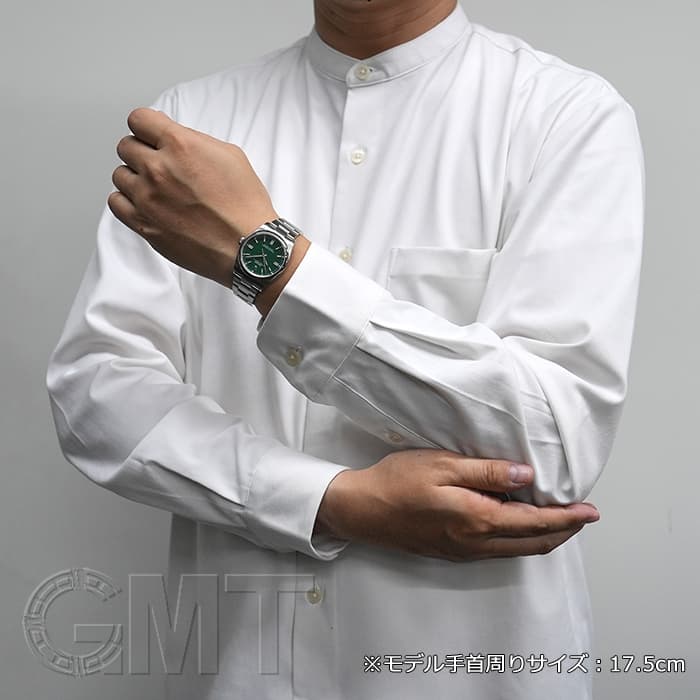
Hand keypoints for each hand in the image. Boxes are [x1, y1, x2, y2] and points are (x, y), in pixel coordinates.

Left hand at [108, 108, 276, 286]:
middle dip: (142, 152)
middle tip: (159, 164)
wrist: (248, 247)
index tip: (151, 135)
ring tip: (156, 188)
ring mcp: (147, 198)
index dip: (147, 127)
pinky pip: (116, 203)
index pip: (139, 120)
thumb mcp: (230, 156)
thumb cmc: (245, 207)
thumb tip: (174, 136)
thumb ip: (195, 140)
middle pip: (126, 146)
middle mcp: (158, 169)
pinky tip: (146, 204)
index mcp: (180, 146)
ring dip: (135, 178)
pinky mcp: (143, 224)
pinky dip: (127, 201)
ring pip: (120, 175)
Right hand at [314, 449, 599, 560]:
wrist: (362, 510)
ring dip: (544, 537)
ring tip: (559, 519)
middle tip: (584, 517)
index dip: (567, 518)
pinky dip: (520, 540)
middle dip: (564, 531)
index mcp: (476, 519)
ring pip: (517, 551)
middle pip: (533, 544)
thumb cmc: (397, 482)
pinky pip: (499, 551)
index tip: (590, 510)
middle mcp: (475, 543)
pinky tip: (519, 525)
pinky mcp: (454, 553)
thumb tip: (526, 476)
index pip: (534, 522)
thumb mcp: (442, 465)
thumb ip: (486, 472)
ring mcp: (464, 552)